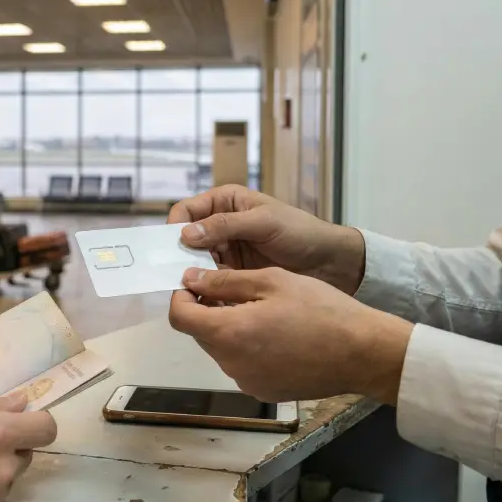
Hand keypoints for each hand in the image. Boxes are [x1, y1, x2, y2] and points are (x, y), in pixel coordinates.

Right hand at [169, 185, 366, 294]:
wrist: (329, 263)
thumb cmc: (299, 232)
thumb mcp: (264, 222)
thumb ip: (225, 226)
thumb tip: (185, 234)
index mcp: (224, 202)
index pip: (186, 211)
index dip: (174, 227)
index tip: (171, 248)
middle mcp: (219, 226)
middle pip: (186, 240)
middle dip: (180, 255)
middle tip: (176, 275)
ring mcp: (225, 252)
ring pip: (195, 262)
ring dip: (192, 274)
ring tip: (190, 290)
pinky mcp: (233, 275)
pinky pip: (210, 281)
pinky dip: (206, 289)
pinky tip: (204, 299)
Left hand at [169, 267, 412, 404]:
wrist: (362, 353)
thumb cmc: (321, 309)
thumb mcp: (272, 281)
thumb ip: (225, 282)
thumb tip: (191, 280)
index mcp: (228, 333)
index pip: (180, 317)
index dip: (182, 297)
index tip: (196, 283)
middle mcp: (231, 364)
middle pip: (201, 334)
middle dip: (209, 311)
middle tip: (237, 291)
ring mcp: (247, 382)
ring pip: (222, 350)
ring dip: (230, 330)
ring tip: (264, 312)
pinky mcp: (265, 391)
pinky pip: (243, 366)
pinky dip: (249, 349)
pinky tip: (278, 335)